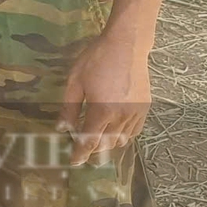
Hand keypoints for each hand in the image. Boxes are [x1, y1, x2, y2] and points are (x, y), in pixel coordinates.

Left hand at [57, 26, 152, 166]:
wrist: (126, 45)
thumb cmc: (96, 59)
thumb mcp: (76, 81)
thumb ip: (69, 108)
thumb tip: (62, 129)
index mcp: (102, 111)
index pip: (90, 141)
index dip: (80, 153)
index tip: (73, 161)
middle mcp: (121, 117)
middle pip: (106, 144)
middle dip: (93, 149)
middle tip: (81, 147)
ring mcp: (135, 114)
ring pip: (121, 140)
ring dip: (108, 143)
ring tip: (97, 137)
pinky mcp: (144, 109)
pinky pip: (134, 132)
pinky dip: (122, 135)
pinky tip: (114, 129)